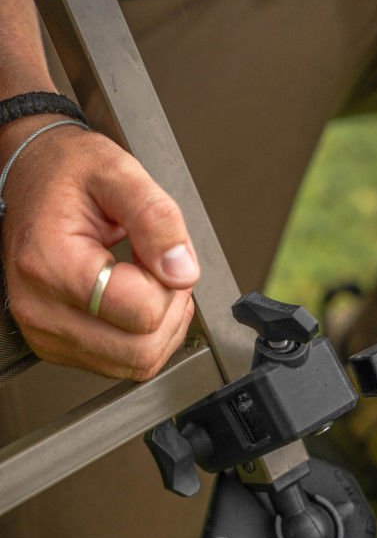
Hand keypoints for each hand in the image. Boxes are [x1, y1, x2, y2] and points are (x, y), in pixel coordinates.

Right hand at [1, 122, 199, 379]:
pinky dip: (144, 337)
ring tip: (149, 282)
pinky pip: (123, 363)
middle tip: (162, 270)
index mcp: (51, 263)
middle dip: (170, 311)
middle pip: (142, 350)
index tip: (161, 255)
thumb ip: (158, 220)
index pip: (144, 313)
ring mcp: (46, 333)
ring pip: (137, 364)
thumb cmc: (68, 174)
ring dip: (161, 327)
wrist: (32, 177)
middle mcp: (41, 308)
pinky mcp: (58, 345)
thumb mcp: (120, 174)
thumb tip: (182, 271)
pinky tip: (138, 300)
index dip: (170, 285)